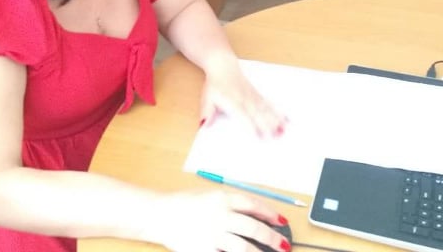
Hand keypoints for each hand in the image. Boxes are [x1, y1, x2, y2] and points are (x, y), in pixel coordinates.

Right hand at [149, 190, 290, 251]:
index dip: (271, 214)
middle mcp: (221, 215)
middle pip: (254, 228)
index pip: (254, 205)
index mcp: (223, 198)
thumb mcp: (207, 196)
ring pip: (244, 247)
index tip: (282, 222)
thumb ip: (229, 205)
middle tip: (284, 245)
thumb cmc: (181, 204)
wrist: (158, 214)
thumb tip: (253, 216)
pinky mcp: (204, 249)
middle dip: (272, 238)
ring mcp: (213, 234)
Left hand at [199, 60, 287, 136]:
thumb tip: (204, 126)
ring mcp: (253, 97)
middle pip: (258, 114)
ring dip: (276, 119)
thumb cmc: (215, 84)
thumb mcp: (207, 98)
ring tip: (285, 129)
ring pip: (266, 109)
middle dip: (268, 126)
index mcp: (233, 102)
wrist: (223, 65)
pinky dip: (278, 111)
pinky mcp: (257, 95)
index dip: (251, 127)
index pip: (243, 116)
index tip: (259, 137)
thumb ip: (207, 112)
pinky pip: (269, 103)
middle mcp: (245, 99)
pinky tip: (286, 118)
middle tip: (277, 137)